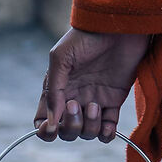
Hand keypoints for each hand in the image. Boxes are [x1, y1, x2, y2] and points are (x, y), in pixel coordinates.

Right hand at [35, 28, 149, 142]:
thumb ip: (54, 91)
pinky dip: (107, 134)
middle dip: (70, 127)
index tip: (52, 127)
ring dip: (90, 127)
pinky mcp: (114, 101)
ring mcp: (94, 101)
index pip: (43, 120)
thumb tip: (52, 121)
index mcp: (56, 90)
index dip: (45, 130)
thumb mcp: (61, 59)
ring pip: (88, 133)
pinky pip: (109, 130)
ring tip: (96, 105)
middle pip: (66, 132)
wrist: (118, 26)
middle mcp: (74, 99)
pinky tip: (108, 126)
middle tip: (78, 104)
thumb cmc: (86, 38)